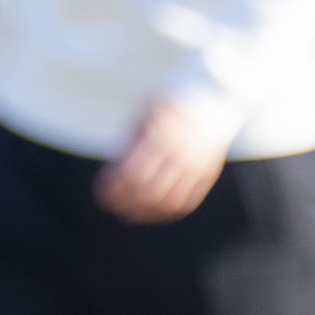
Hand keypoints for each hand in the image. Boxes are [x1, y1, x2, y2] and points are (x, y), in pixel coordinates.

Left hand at [97, 99, 226, 222]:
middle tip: (111, 207)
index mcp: (162, 133)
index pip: (132, 173)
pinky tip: (151, 214)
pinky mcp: (207, 175)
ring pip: (169, 201)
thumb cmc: (168, 107)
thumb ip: (129, 144)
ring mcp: (198, 165)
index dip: (114, 188)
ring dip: (145, 213)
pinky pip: (186, 203)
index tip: (101, 195)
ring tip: (128, 215)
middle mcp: (182, 151)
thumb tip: (111, 177)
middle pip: (149, 190)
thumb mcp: (144, 116)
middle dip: (126, 203)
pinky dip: (166, 213)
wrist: (213, 98)